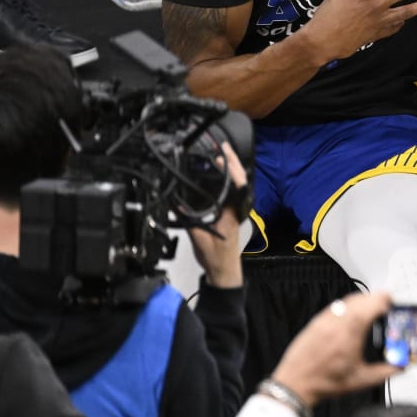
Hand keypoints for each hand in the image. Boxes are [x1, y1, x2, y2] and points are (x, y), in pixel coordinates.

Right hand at [189, 144, 247, 288]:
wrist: (224, 270)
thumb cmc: (216, 256)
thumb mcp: (199, 236)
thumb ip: (188, 218)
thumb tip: (177, 203)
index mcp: (232, 210)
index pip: (237, 184)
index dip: (231, 168)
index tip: (221, 155)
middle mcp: (236, 208)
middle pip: (239, 179)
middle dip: (232, 161)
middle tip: (222, 146)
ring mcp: (235, 210)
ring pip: (237, 184)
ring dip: (230, 168)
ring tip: (221, 154)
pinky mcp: (230, 213)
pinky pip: (231, 191)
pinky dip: (227, 179)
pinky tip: (219, 174)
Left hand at [271, 292, 398, 407]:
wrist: (295, 385)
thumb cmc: (323, 383)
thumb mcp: (362, 380)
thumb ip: (386, 371)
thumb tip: (400, 366)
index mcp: (351, 332)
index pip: (372, 303)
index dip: (386, 301)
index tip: (392, 304)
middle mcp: (337, 322)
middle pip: (361, 298)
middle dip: (376, 300)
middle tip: (385, 306)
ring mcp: (324, 321)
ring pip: (347, 300)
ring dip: (362, 301)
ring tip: (370, 310)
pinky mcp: (315, 323)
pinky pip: (335, 307)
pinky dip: (347, 307)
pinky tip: (350, 318)